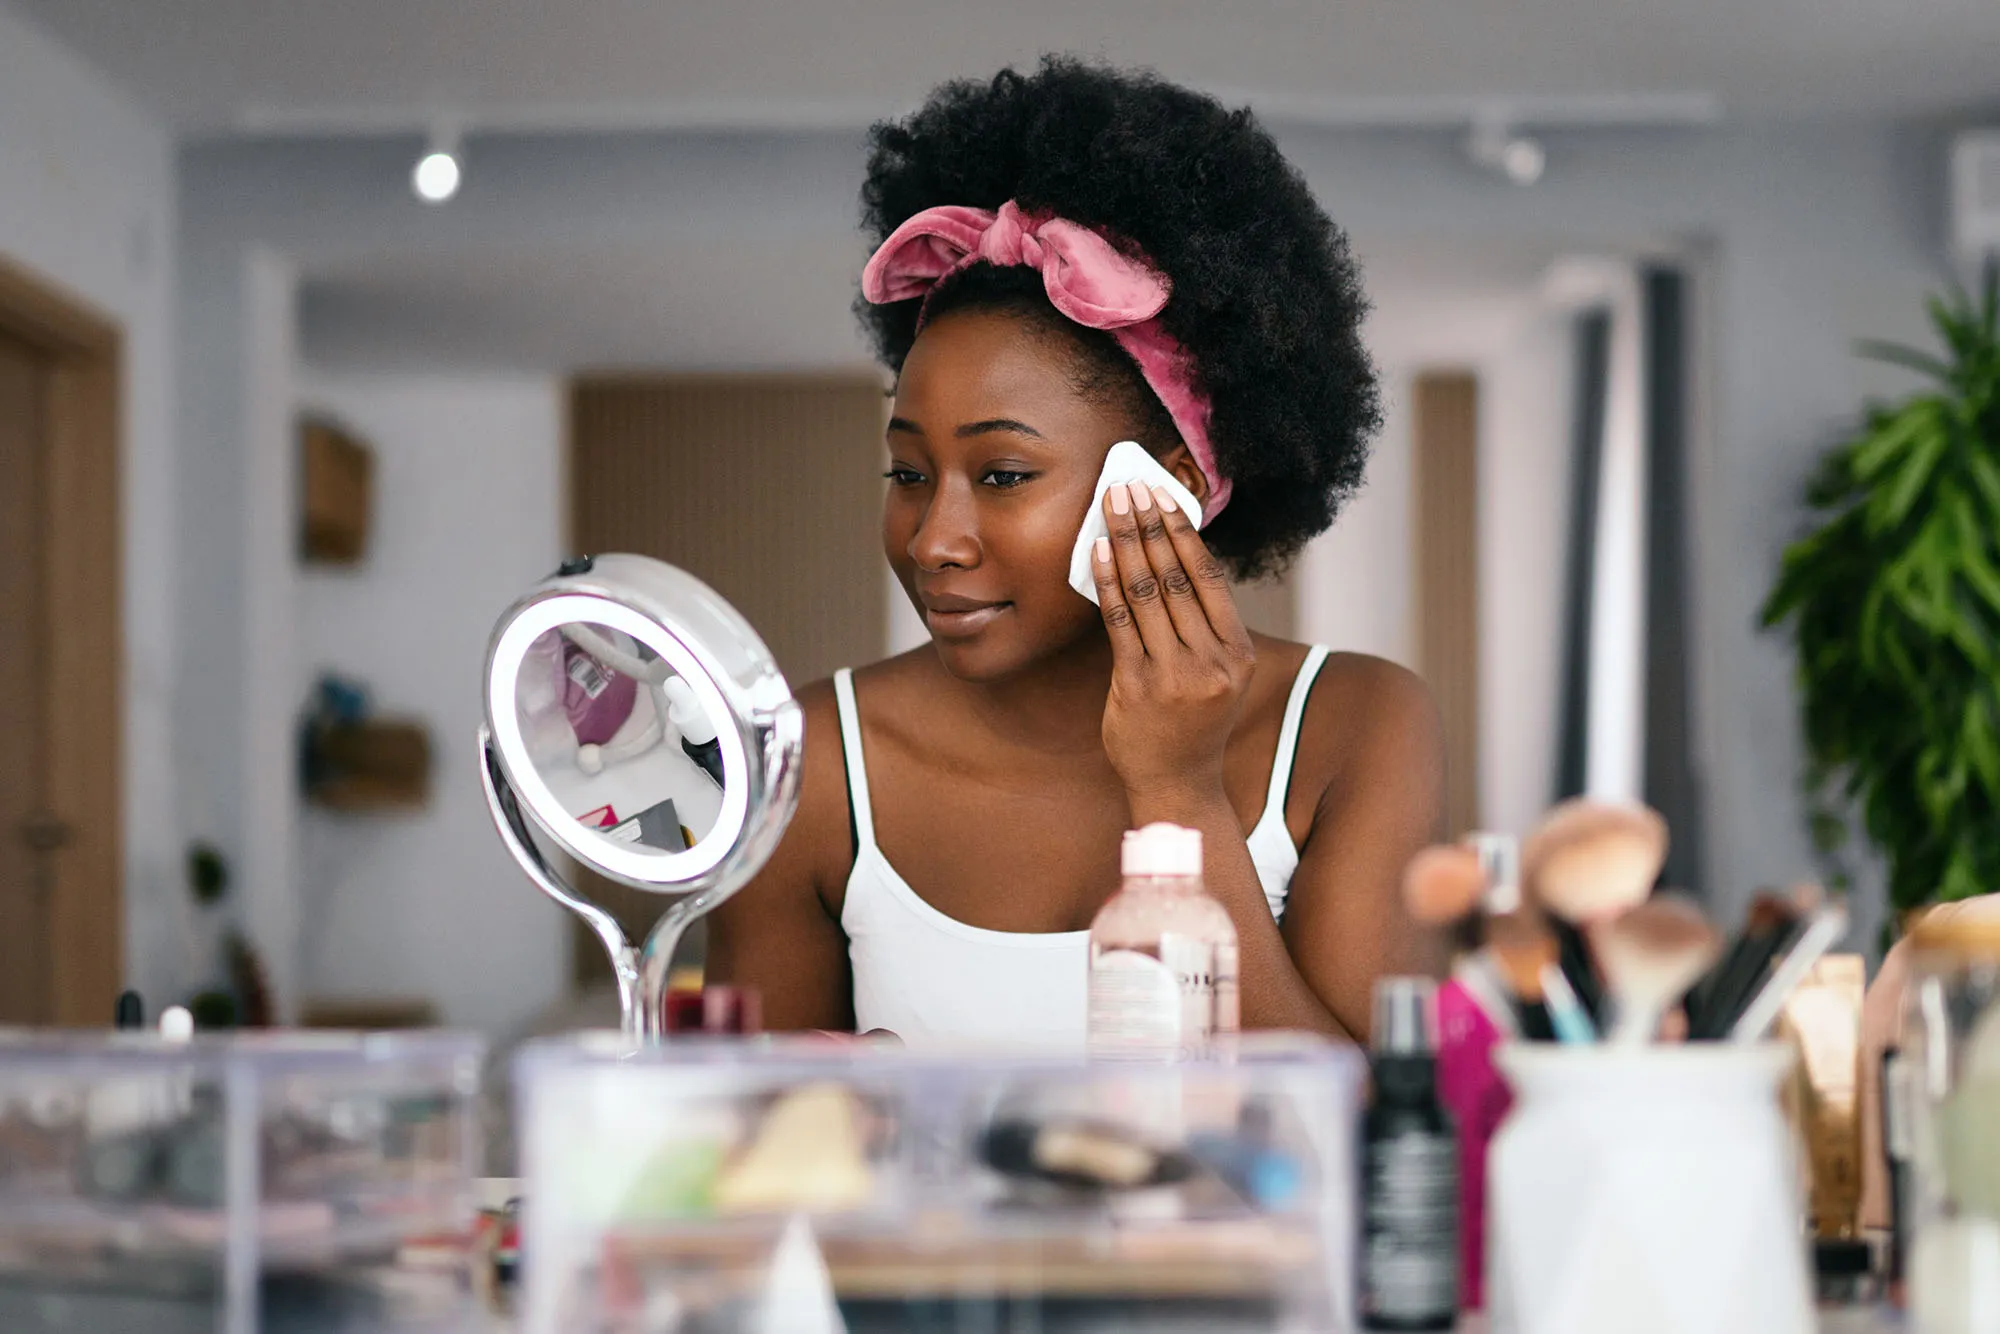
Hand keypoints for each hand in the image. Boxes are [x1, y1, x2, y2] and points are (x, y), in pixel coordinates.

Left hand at [1092, 481, 1255, 799]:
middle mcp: (1212, 661)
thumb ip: (1199, 624)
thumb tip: (1164, 555)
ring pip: (1146, 594)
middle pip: (1176, 577)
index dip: (1182, 532)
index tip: (1162, 495)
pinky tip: (1094, 554)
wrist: (1176, 783)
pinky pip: (1119, 624)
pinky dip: (1106, 584)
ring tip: (1108, 509)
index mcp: (1237, 652)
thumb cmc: (1191, 721)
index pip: (1208, 577)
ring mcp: (1175, 676)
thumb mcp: (1214, 673)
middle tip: (1127, 487)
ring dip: (1124, 545)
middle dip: (1148, 526)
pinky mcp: (1138, 687)